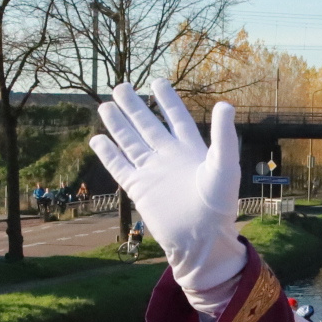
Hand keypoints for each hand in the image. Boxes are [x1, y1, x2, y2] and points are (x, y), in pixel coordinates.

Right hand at [89, 79, 244, 308]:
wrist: (202, 238)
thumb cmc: (220, 204)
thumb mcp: (225, 165)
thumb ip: (223, 135)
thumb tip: (224, 104)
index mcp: (190, 148)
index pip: (176, 118)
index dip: (166, 100)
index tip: (156, 82)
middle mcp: (168, 157)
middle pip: (147, 126)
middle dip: (134, 107)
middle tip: (120, 87)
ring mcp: (152, 172)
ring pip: (130, 142)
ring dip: (118, 125)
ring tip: (105, 106)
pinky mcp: (139, 189)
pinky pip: (120, 167)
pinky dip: (108, 154)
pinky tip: (97, 139)